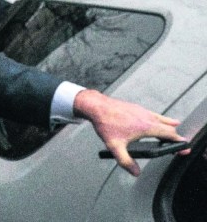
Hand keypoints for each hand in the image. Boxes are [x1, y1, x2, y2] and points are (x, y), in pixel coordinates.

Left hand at [74, 89, 189, 175]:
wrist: (96, 106)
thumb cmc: (105, 123)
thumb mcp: (114, 146)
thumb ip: (125, 161)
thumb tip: (135, 172)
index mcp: (146, 126)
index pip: (169, 134)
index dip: (178, 142)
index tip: (183, 147)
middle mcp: (147, 117)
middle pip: (167, 126)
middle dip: (174, 134)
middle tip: (178, 142)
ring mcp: (141, 110)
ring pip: (160, 118)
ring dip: (167, 124)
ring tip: (173, 126)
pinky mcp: (135, 107)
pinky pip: (151, 114)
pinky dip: (157, 118)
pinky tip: (153, 121)